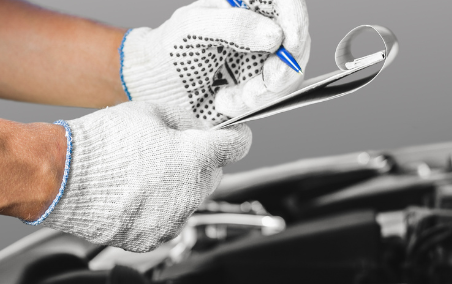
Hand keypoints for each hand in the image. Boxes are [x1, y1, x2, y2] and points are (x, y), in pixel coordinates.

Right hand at [28, 102, 251, 252]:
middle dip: (199, 162)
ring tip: (142, 173)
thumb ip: (181, 123)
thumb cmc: (99, 144)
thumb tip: (194, 128)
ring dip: (177, 188)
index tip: (232, 136)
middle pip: (212, 176)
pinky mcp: (149, 239)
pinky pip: (165, 222)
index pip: (236, 146)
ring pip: (189, 201)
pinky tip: (132, 194)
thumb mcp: (147, 112)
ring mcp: (171, 221)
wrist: (60, 179)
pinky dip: (156, 210)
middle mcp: (190, 194)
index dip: (235, 137)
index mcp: (195, 157)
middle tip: (169, 150)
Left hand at [120, 0, 309, 124]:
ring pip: (289, 76)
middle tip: (266, 81)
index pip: (287, 5)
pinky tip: (225, 102)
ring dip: (263, 92)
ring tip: (228, 97)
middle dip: (283, 69)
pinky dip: (251, 105)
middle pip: (298, 44)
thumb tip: (274, 34)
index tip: (291, 44)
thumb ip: (232, 25)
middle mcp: (260, 31)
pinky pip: (272, 99)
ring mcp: (261, 61)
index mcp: (247, 6)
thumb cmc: (167, 49)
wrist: (153, 88)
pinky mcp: (258, 89)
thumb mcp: (192, 27)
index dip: (297, 22)